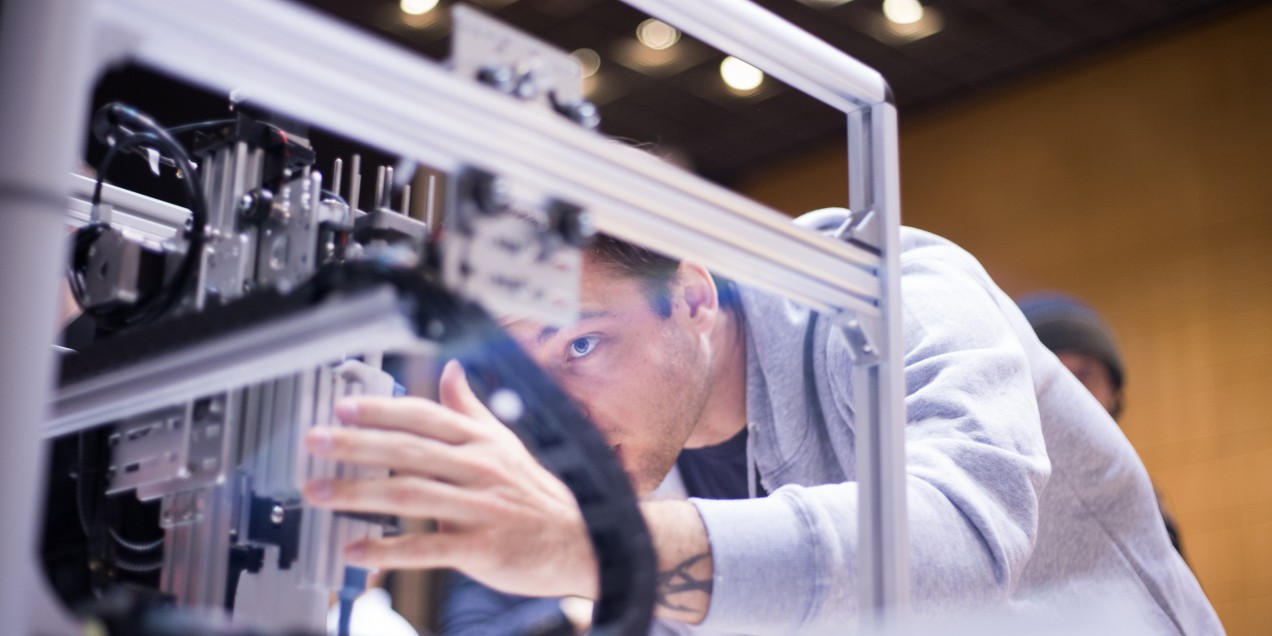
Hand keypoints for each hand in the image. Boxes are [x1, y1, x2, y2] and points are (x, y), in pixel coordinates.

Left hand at [303, 360, 598, 599]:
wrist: (578, 541)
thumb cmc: (536, 494)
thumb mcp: (505, 443)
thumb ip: (471, 409)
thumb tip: (450, 370)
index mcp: (481, 440)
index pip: (424, 417)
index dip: (382, 411)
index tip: (343, 407)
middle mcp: (478, 467)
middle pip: (408, 451)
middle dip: (356, 445)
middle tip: (314, 442)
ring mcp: (480, 507)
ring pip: (410, 494)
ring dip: (358, 494)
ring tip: (318, 494)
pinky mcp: (480, 547)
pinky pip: (427, 547)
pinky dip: (387, 549)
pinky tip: (354, 550)